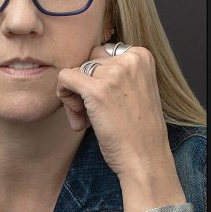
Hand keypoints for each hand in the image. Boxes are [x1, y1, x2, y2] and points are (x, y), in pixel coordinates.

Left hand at [55, 45, 171, 179]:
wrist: (146, 158)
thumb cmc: (139, 130)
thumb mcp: (138, 89)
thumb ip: (118, 72)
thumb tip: (83, 64)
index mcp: (142, 56)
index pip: (103, 53)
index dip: (98, 77)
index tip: (104, 100)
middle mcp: (130, 59)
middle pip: (88, 60)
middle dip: (85, 85)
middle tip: (91, 112)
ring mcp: (114, 73)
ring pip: (75, 71)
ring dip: (75, 97)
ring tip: (88, 120)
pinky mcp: (96, 89)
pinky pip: (64, 78)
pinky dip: (65, 97)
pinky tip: (79, 120)